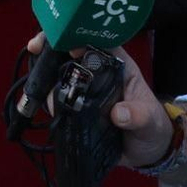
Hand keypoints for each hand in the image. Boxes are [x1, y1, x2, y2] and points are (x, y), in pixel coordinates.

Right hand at [25, 32, 171, 169]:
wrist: (146, 150)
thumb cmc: (152, 126)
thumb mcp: (149, 120)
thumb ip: (138, 115)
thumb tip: (118, 114)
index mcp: (117, 64)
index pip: (96, 40)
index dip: (79, 35)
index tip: (65, 42)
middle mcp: (97, 72)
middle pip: (71, 50)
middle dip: (51, 46)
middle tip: (34, 48)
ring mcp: (84, 89)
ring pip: (60, 72)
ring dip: (46, 74)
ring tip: (38, 85)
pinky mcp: (75, 107)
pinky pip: (57, 97)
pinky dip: (46, 96)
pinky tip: (39, 101)